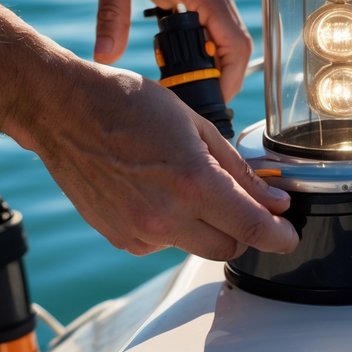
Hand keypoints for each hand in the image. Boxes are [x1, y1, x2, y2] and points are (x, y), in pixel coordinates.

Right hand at [26, 57, 297, 260]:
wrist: (62, 111)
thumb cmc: (126, 104)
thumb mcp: (193, 124)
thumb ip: (238, 168)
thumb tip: (274, 199)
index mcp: (191, 182)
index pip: (252, 228)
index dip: (279, 236)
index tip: (289, 234)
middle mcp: (166, 217)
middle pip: (228, 248)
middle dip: (242, 228)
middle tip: (237, 199)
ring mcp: (140, 233)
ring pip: (196, 247)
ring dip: (203, 225)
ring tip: (179, 180)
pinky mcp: (120, 239)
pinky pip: (163, 244)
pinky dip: (171, 226)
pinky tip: (154, 190)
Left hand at [93, 0, 251, 99]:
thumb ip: (110, 13)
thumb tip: (104, 57)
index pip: (234, 42)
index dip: (228, 77)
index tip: (210, 101)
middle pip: (233, 43)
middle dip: (217, 75)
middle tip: (187, 100)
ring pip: (221, 31)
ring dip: (206, 58)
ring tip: (176, 81)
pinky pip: (207, 18)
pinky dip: (196, 40)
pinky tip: (169, 53)